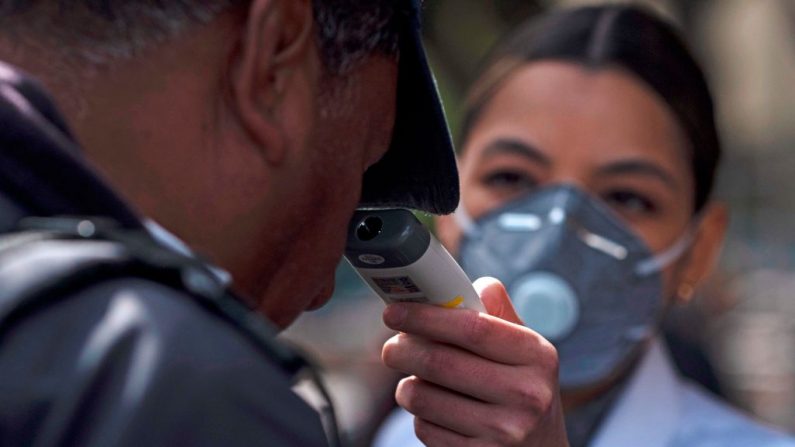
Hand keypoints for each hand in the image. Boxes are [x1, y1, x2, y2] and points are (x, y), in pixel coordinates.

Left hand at [382, 277, 568, 446]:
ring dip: (407, 385)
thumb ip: (499, 314)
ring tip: (415, 380)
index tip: (394, 311)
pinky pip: (425, 429)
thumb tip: (470, 283)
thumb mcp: (526, 352)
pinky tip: (434, 411)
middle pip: (440, 362)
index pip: (473, 327)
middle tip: (391, 346)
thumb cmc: (523, 391)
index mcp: (537, 356)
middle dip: (402, 349)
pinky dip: (420, 416)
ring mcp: (504, 432)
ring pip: (424, 398)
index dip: (425, 317)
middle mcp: (526, 395)